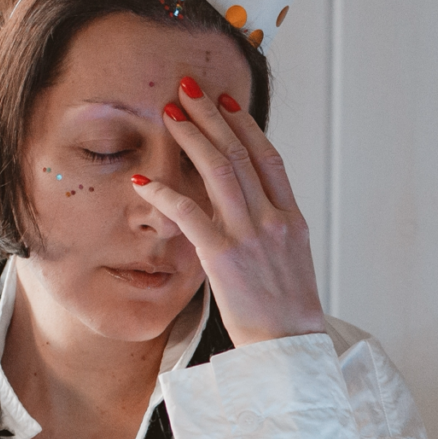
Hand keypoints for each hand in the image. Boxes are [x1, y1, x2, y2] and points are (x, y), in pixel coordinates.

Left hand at [136, 77, 327, 349]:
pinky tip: (145, 179)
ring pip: (218, 170)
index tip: (226, 103)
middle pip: (240, 153)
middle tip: (188, 89)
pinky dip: (165, 192)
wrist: (290, 349)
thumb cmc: (288, 314)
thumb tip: (248, 209)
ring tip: (169, 114)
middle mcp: (273, 220)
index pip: (269, 158)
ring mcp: (249, 236)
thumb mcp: (291, 262)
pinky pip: (190, 213)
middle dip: (211, 117)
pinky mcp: (223, 257)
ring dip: (190, 137)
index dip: (246, 126)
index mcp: (292, 219)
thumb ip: (272, 229)